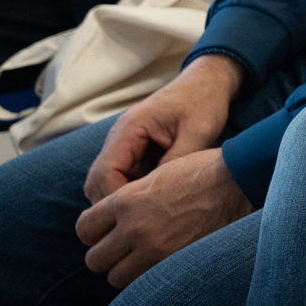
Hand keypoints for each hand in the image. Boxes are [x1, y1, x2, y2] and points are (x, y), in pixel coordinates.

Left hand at [76, 148, 250, 286]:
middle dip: (107, 254)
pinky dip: (148, 276)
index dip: (94, 231)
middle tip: (124, 245)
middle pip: (95, 259)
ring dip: (126, 268)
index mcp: (126, 201)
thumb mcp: (157, 175)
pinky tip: (162, 260)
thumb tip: (112, 219)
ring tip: (144, 255)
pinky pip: (145, 282)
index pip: (84, 229)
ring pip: (116, 277)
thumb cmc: (203, 171)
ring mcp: (156, 249)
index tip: (107, 229)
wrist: (240, 181)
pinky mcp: (176, 262)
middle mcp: (135, 228)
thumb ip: (129, 198)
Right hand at [84, 53, 244, 202]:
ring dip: (124, 199)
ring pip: (107, 182)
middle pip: (98, 181)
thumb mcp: (199, 131)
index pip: (104, 173)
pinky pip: (124, 177)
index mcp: (129, 129)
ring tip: (151, 214)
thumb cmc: (204, 102)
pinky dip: (134, 191)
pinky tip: (156, 200)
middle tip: (142, 223)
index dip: (115, 200)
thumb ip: (179, 161)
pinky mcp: (134, 150)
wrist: (207, 82)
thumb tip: (161, 196)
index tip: (137, 218)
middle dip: (114, 206)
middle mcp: (119, 137)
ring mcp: (124, 144)